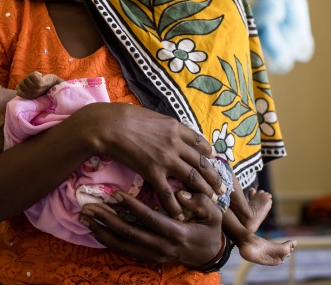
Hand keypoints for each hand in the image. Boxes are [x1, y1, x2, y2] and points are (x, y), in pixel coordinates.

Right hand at [16, 71, 63, 97]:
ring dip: (32, 75)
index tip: (29, 82)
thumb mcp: (32, 88)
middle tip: (34, 78)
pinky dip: (35, 73)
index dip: (21, 85)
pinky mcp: (39, 84)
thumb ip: (25, 87)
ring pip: (26, 79)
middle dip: (27, 78)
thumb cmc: (43, 84)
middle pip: (21, 83)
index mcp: (30, 97)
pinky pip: (32, 75)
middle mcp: (32, 95)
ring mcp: (35, 90)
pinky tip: (40, 75)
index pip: (18, 92)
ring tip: (38, 77)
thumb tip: (17, 87)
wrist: (55, 82)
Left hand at [80, 190, 222, 267]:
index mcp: (177, 233)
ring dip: (101, 231)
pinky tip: (94, 229)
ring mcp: (153, 255)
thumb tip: (180, 193)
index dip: (132, 207)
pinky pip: (123, 251)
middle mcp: (162, 247)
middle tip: (89, 206)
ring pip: (122, 246)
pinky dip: (107, 240)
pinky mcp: (147, 258)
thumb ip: (200, 202)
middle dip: (107, 220)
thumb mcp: (213, 214)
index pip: (150, 219)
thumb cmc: (210, 229)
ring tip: (84, 217)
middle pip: (129, 234)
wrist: (208, 255)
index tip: (116, 194)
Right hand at [91, 103, 224, 218]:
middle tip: (222, 187)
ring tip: (211, 200)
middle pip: (201, 162)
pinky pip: (168, 192)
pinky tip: (180, 214)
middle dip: (214, 176)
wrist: (109, 126)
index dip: (208, 153)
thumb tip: (167, 130)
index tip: (212, 160)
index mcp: (175, 127)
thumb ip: (164, 125)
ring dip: (204, 190)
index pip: (199, 142)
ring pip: (192, 177)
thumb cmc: (125, 116)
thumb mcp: (151, 116)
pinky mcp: (152, 172)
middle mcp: (176, 143)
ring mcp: (166, 159)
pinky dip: (175, 205)